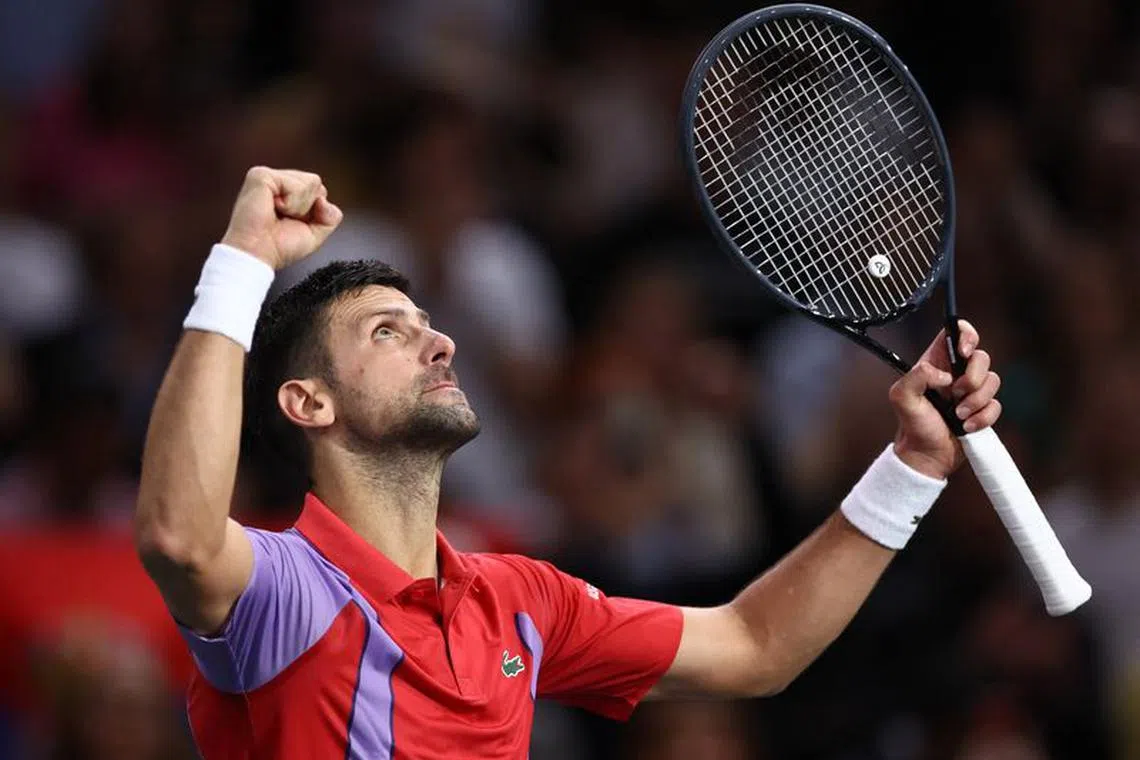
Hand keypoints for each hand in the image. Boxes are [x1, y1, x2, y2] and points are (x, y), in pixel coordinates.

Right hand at [221, 167, 342, 269]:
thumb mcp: (315, 234)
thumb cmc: (278, 247)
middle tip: (284, 220)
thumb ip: (330, 217)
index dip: (314, 212)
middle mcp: (278, 182)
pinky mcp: (261, 175)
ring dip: (299, 207)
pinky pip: (296, 185)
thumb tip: (324, 200)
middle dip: (308, 208)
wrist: (257, 254)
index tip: (293, 223)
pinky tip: (272, 208)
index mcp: (287, 192)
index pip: (319, 190)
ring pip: (311, 182)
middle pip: (316, 183)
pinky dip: (290, 203)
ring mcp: (269, 176)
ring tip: (277, 215)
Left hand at [888, 320, 1001, 478]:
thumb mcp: (901, 397)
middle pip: (982, 357)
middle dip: (973, 377)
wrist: (926, 455)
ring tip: (957, 414)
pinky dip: (982, 418)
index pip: (956, 332)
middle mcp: (956, 373)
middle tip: (956, 394)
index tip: (964, 352)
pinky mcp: (983, 409)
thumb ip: (917, 376)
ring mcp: (972, 391)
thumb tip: (944, 375)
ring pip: (993, 381)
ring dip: (976, 401)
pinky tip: (965, 426)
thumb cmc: (912, 425)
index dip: (966, 335)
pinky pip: (996, 405)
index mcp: (936, 363)